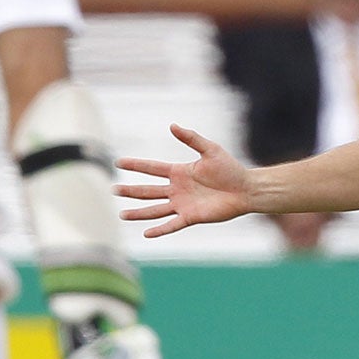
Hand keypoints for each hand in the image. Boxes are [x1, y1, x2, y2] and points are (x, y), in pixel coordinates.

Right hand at [117, 126, 252, 238]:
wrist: (245, 189)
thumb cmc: (230, 169)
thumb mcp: (210, 149)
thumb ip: (191, 138)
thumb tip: (172, 125)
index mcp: (179, 172)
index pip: (152, 168)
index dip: (136, 165)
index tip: (118, 162)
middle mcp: (177, 189)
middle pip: (149, 190)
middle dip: (131, 191)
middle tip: (113, 190)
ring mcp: (183, 204)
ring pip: (155, 209)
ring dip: (139, 212)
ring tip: (122, 214)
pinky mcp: (191, 217)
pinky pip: (172, 224)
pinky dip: (160, 229)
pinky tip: (146, 233)